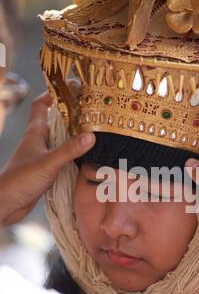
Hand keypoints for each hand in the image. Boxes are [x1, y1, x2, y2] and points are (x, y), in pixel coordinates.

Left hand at [0, 93, 95, 226]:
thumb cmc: (21, 180)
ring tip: (94, 133)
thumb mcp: (48, 162)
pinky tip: (85, 159)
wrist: (6, 204)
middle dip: (71, 116)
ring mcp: (40, 156)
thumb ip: (69, 150)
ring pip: (59, 141)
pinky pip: (61, 158)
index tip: (70, 89)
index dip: (53, 95)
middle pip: (55, 122)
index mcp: (35, 133)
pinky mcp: (44, 171)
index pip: (41, 106)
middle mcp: (37, 142)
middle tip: (91, 112)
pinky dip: (73, 155)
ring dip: (74, 137)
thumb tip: (91, 136)